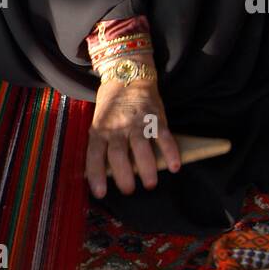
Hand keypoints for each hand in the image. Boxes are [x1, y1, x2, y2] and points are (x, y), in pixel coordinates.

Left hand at [85, 76, 180, 198]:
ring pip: (140, 148)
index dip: (96, 175)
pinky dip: (170, 152)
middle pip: (118, 155)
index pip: (94, 155)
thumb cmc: (111, 106)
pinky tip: (174, 167)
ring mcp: (137, 122)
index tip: (100, 193)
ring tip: (150, 184)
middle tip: (129, 191)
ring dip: (146, 168)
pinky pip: (163, 137)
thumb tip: (100, 173)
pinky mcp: (155, 117)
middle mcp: (117, 127)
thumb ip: (100, 144)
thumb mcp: (98, 123)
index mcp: (99, 130)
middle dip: (124, 176)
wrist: (128, 76)